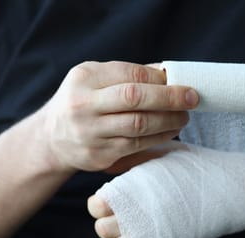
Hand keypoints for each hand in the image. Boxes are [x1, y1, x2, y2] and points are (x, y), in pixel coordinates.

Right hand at [39, 61, 197, 171]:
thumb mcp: (94, 79)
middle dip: (169, 98)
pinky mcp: (98, 156)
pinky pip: (136, 146)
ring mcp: (90, 133)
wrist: (51, 139)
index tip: (182, 83)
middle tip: (193, 99)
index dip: (159, 79)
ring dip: (168, 121)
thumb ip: (127, 74)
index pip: (130, 75)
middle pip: (134, 99)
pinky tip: (170, 132)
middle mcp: (84, 105)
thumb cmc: (82, 101)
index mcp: (84, 79)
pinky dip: (158, 138)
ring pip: (138, 126)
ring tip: (184, 116)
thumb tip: (168, 73)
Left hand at [88, 144, 244, 237]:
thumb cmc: (194, 168)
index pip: (94, 206)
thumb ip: (133, 161)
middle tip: (134, 213)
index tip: (121, 199)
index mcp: (125, 189)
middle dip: (113, 222)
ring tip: (149, 222)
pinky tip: (159, 233)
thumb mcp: (161, 154)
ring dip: (128, 236)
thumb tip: (110, 167)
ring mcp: (142, 237)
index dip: (105, 204)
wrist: (227, 191)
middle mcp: (128, 215)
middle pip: (101, 229)